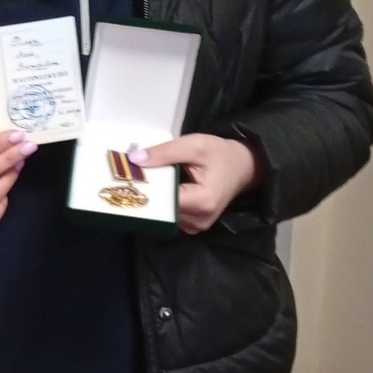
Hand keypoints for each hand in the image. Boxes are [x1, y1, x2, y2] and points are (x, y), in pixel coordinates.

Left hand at [135, 133, 260, 234]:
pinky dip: (163, 203)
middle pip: (162, 210)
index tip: (129, 177)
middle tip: (132, 176)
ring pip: (163, 215)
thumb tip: (135, 159)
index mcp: (202, 202)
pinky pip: (170, 216)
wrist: (242, 166)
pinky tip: (160, 189)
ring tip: (146, 180)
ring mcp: (196, 227)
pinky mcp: (193, 226)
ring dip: (155, 199)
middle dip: (147, 193)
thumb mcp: (194, 145)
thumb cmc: (220, 154)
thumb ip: (165, 152)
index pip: (163, 201)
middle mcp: (199, 220)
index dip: (146, 189)